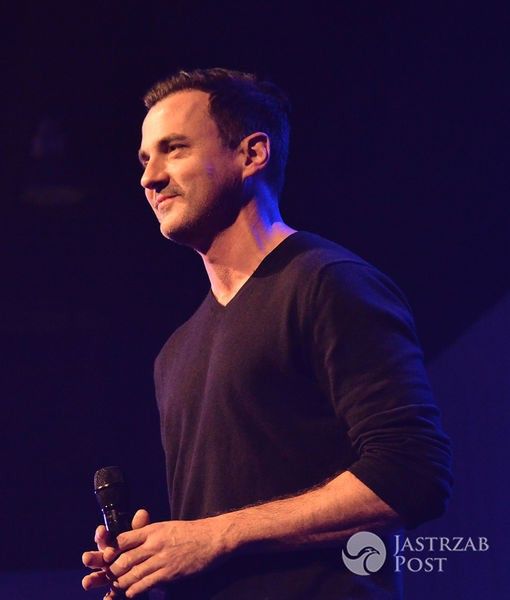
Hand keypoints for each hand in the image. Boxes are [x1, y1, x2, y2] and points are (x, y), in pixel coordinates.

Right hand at [82, 509, 150, 597]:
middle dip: (91, 558)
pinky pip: (111, 595)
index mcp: (111, 546)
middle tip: (86, 557)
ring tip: (86, 582)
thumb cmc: (140, 549)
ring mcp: (109, 577)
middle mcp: (106, 562)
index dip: (101, 535)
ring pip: (98, 578)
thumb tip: (141, 513)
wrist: (149, 566)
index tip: (101, 530)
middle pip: (97, 559)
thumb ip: (140, 527)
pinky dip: (109, 598)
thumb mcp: (142, 537)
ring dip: (92, 580)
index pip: (104, 539)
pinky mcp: (116, 590)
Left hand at [101, 515, 231, 597]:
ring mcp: (162, 559)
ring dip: (121, 582)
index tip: (106, 557)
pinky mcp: (169, 574)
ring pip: (132, 574)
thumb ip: (149, 534)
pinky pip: (146, 584)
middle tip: (108, 576)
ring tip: (117, 585)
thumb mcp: (167, 527)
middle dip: (113, 570)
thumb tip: (131, 541)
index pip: (123, 539)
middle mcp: (154, 544)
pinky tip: (131, 592)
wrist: (212, 538)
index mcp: (153, 530)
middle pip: (124, 559)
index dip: (111, 550)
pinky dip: (135, 590)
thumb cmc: (190, 532)